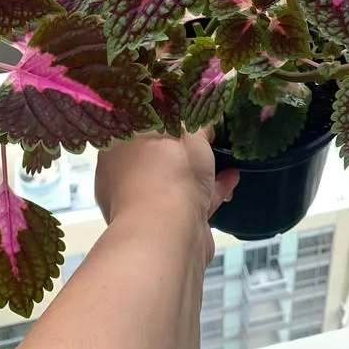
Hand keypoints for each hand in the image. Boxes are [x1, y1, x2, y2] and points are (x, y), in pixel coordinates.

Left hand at [95, 129, 238, 262]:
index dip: (164, 119)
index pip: (138, 126)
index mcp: (117, 148)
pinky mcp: (163, 226)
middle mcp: (123, 176)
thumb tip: (203, 119)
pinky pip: (189, 202)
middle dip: (184, 148)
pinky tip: (231, 179)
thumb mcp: (189, 133)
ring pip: (175, 181)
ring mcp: (142, 204)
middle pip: (157, 155)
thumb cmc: (168, 170)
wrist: (166, 233)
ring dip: (202, 171)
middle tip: (209, 136)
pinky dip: (210, 190)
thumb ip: (197, 123)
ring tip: (227, 156)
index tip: (187, 115)